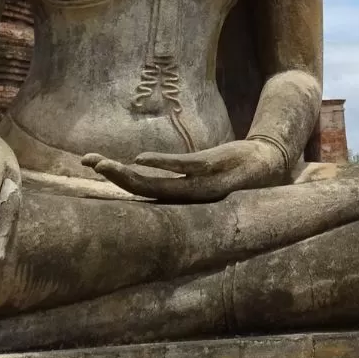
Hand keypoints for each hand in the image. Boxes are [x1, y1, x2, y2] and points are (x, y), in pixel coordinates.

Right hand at [83, 138, 285, 202]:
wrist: (269, 161)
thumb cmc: (233, 171)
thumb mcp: (201, 177)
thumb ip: (176, 177)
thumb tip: (147, 166)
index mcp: (182, 198)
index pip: (141, 193)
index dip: (114, 180)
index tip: (91, 163)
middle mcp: (187, 197)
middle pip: (142, 191)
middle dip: (113, 178)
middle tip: (89, 162)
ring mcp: (198, 184)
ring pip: (156, 184)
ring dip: (127, 175)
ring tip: (102, 164)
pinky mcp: (213, 168)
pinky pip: (182, 167)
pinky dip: (160, 164)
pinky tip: (139, 159)